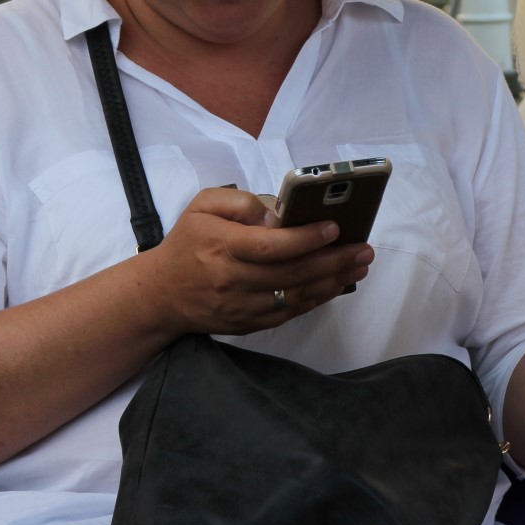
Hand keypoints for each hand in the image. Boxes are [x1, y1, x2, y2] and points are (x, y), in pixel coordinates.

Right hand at [146, 188, 373, 336]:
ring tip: (359, 266)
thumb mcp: (201, 206)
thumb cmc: (186, 243)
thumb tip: (275, 214)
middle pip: (292, 273)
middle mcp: (233, 280)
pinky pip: (288, 312)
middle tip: (364, 249)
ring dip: (333, 282)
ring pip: (295, 296)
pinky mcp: (247, 323)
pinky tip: (336, 285)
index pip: (271, 245)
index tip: (335, 227)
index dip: (307, 238)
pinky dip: (316, 299)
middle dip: (334, 261)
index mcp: (222, 247)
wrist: (160, 295)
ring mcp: (241, 306)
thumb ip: (238, 201)